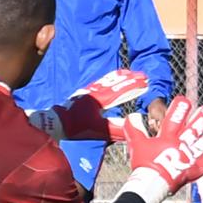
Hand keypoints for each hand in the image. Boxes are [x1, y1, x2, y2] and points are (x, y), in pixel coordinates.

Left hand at [26, 69, 147, 141]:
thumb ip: (114, 128)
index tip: (145, 81)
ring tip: (128, 73)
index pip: (120, 91)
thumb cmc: (75, 127)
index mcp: (100, 99)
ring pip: (107, 81)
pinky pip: (99, 83)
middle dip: (129, 79)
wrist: (56, 122)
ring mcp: (88, 91)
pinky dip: (107, 79)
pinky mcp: (83, 94)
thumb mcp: (97, 129)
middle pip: (115, 83)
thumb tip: (131, 126)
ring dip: (118, 77)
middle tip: (142, 75)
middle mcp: (95, 92)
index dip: (133, 86)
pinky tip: (108, 80)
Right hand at [119, 95, 202, 202]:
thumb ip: (134, 128)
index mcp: (167, 138)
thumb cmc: (143, 164)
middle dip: (200, 119)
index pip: (174, 119)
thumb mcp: (136, 144)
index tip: (184, 100)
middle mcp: (180, 145)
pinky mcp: (193, 169)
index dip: (179, 109)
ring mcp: (189, 157)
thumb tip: (132, 116)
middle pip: (192, 129)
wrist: (151, 183)